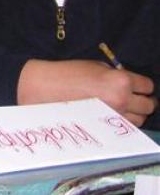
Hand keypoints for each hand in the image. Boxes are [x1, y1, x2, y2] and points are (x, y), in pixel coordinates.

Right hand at [18, 59, 156, 125]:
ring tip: (118, 107)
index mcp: (121, 80)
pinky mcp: (104, 127)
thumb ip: (117, 76)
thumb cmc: (68, 73)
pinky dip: (121, 122)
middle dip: (141, 100)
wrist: (45, 87)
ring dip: (133, 113)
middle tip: (129, 97)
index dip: (142, 85)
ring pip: (139, 120)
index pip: (148, 86)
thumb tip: (130, 85)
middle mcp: (121, 100)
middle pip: (148, 106)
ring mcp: (113, 116)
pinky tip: (110, 115)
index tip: (136, 85)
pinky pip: (123, 128)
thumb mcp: (96, 66)